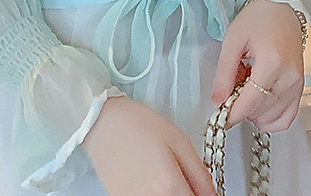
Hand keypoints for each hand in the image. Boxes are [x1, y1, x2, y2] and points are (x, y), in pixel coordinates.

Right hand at [81, 95, 217, 195]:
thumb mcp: (178, 139)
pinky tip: (149, 178)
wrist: (100, 122)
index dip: (204, 194)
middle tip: (183, 178)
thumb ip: (199, 171)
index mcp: (169, 186)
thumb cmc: (135, 124)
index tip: (202, 187)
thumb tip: (211, 193)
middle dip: (186, 193)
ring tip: (163, 173)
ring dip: (170, 193)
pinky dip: (153, 192)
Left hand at [210, 0, 304, 132]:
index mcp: (273, 62)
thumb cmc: (257, 19)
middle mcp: (290, 77)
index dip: (233, 114)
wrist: (282, 9)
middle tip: (230, 90)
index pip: (251, 101)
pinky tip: (258, 105)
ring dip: (254, 112)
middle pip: (261, 111)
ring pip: (273, 118)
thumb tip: (217, 101)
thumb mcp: (233, 39)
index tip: (219, 118)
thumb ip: (224, 72)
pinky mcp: (301, 88)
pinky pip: (287, 117)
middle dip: (241, 109)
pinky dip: (270, 118)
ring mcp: (298, 85)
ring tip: (245, 88)